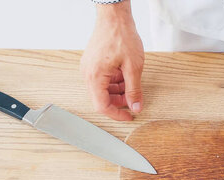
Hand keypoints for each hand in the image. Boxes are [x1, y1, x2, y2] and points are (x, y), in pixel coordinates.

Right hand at [80, 1, 143, 120]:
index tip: (130, 117)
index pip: (102, 106)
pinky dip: (114, 83)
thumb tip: (136, 107)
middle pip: (101, 99)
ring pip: (102, 90)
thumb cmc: (122, 37)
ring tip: (131, 85)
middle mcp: (87, 74)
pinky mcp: (92, 63)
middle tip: (134, 100)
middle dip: (119, 102)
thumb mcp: (134, 67)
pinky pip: (102, 80)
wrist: (114, 17)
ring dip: (117, 92)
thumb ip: (134, 90)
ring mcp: (89, 68)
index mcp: (95, 76)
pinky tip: (125, 77)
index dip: (117, 115)